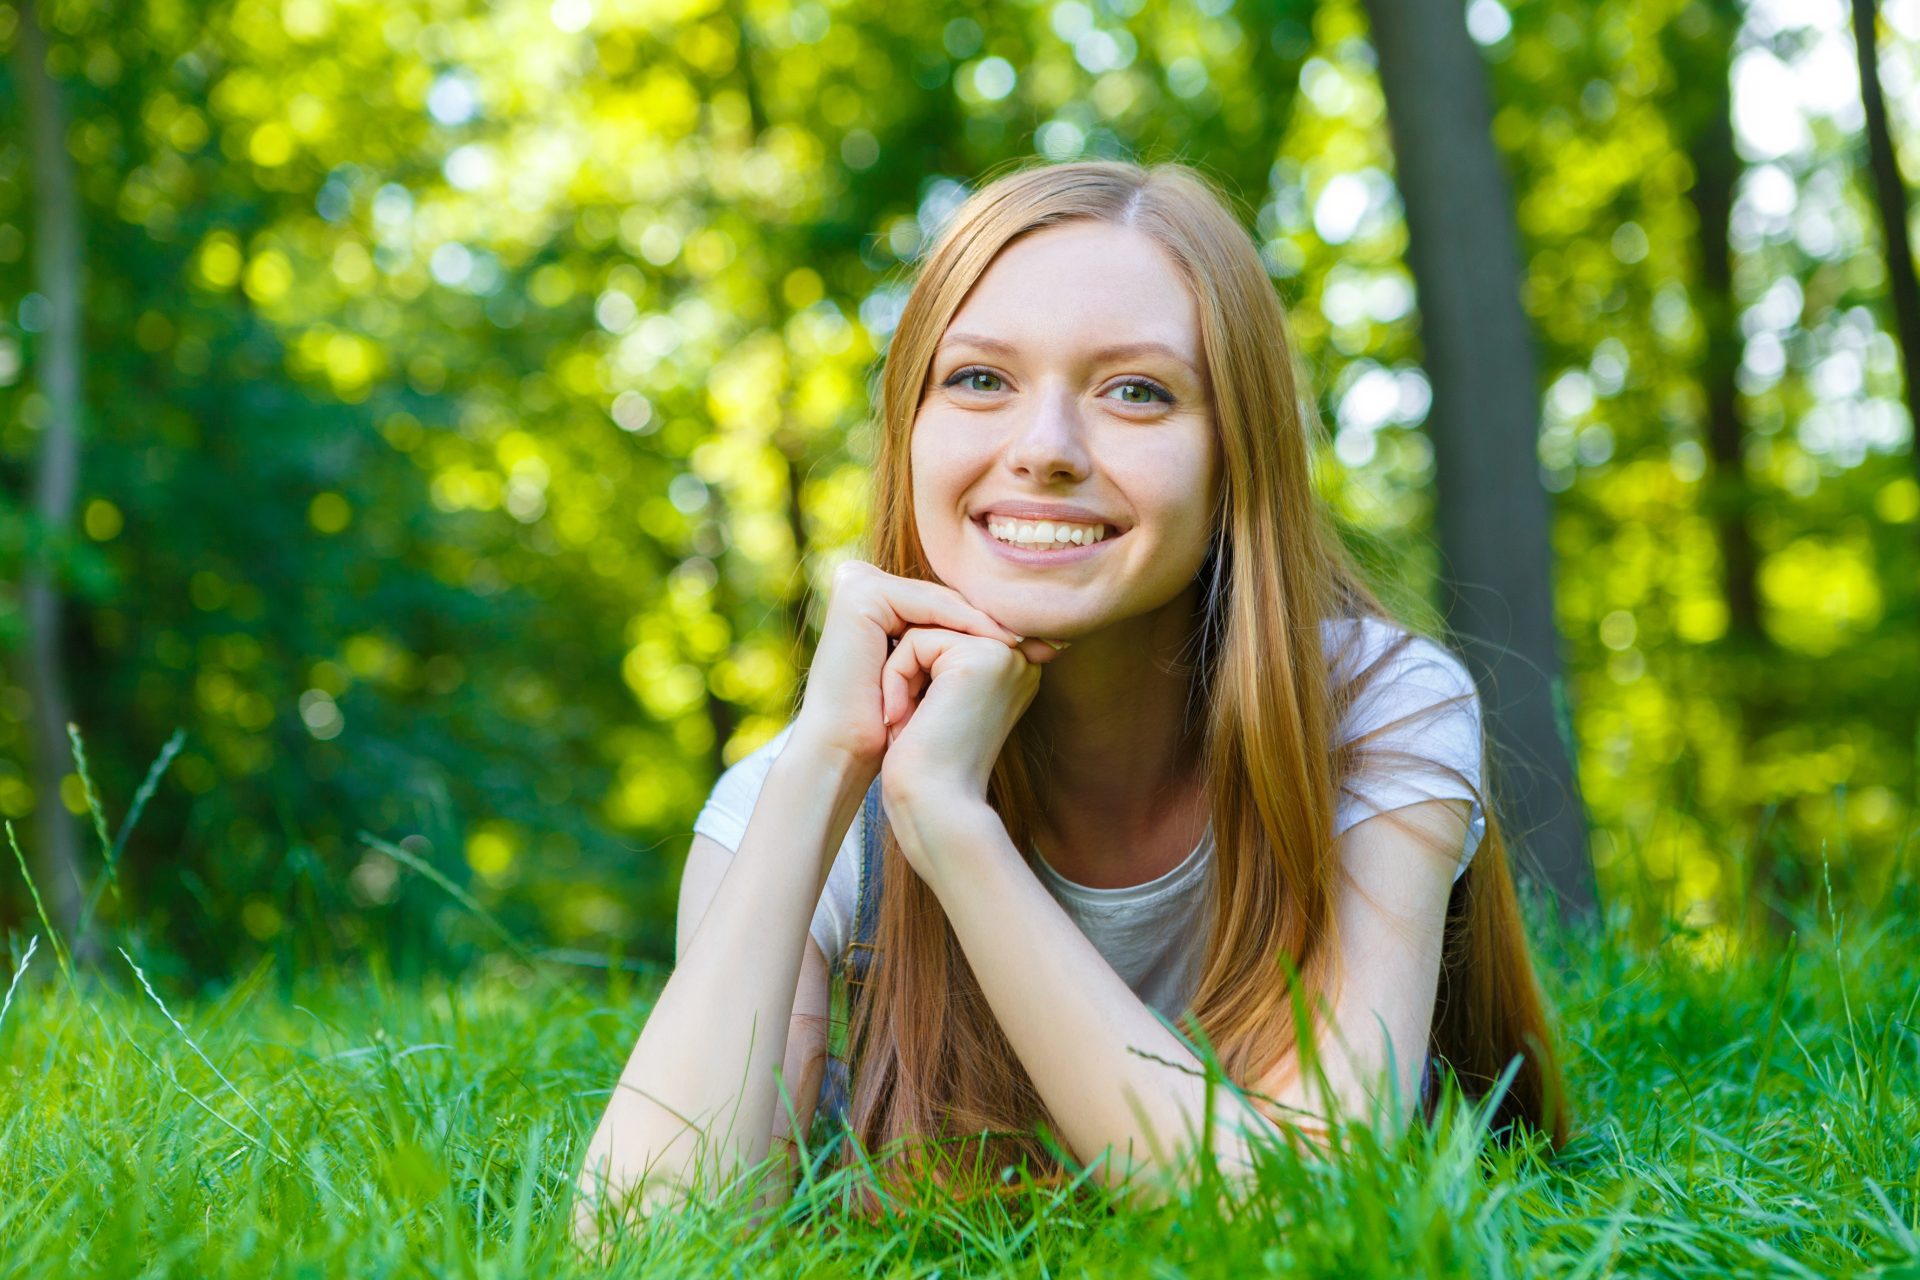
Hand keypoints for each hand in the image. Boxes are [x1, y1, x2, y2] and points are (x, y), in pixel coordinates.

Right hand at [788, 560, 1030, 782]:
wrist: (848, 748)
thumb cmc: (892, 721)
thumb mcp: (936, 674)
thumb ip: (965, 643)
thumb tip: (1044, 640)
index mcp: (872, 596)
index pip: (944, 607)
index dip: (990, 627)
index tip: (1044, 646)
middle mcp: (859, 581)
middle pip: (943, 601)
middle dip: (992, 624)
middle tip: (1044, 642)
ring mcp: (856, 582)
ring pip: (939, 602)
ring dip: (985, 624)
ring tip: (1024, 645)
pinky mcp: (859, 592)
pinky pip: (926, 603)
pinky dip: (965, 622)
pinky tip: (999, 640)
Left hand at [877, 625, 1043, 813]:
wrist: (934, 804)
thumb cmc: (928, 763)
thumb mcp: (940, 701)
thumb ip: (941, 662)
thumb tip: (915, 622)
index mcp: (1014, 669)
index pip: (947, 635)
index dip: (918, 670)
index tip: (916, 719)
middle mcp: (1018, 658)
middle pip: (936, 628)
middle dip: (909, 670)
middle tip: (906, 719)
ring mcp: (1004, 655)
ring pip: (924, 631)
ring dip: (899, 676)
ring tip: (905, 720)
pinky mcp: (979, 658)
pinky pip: (916, 640)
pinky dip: (896, 678)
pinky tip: (901, 717)